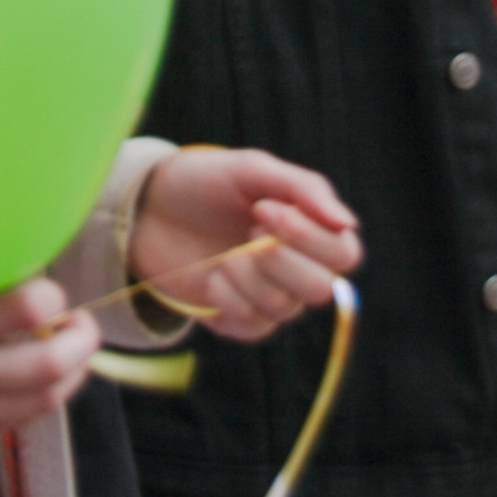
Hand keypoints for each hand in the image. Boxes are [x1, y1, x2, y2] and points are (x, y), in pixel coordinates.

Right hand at [0, 276, 99, 447]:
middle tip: (81, 323)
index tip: (50, 287)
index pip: (19, 310)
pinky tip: (40, 375)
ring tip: (69, 349)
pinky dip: (43, 396)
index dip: (49, 295)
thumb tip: (25, 271)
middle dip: (80, 342)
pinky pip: (21, 420)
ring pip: (42, 400)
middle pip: (44, 366)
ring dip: (71, 372)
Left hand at [127, 148, 362, 342]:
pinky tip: (212, 277)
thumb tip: (348, 223)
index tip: (263, 209)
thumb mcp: (250, 169)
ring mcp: (272, 299)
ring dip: (246, 275)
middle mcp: (301, 271)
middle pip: (321, 289)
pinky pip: (252, 327)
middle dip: (278, 260)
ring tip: (223, 254)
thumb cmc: (206, 182)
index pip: (344, 255)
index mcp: (313, 233)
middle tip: (246, 232)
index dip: (308, 237)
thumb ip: (303, 188)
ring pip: (284, 308)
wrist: (148, 207)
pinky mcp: (242, 321)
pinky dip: (227, 300)